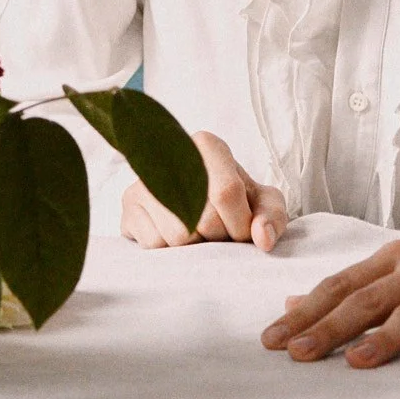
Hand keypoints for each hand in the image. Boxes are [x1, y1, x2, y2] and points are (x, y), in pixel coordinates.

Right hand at [120, 130, 287, 251]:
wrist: (202, 200)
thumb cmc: (238, 200)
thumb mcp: (264, 202)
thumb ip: (271, 217)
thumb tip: (262, 239)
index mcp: (207, 146)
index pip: (225, 192)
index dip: (239, 223)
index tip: (242, 231)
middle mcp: (170, 156)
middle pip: (202, 218)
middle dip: (218, 237)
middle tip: (219, 231)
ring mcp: (144, 181)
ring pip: (177, 237)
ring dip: (196, 248)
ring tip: (200, 231)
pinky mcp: (128, 206)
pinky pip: (154, 245)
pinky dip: (171, 252)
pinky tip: (177, 234)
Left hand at [260, 220, 399, 367]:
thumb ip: (356, 285)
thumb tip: (296, 300)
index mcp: (397, 258)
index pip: (342, 285)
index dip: (306, 311)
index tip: (272, 337)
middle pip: (367, 298)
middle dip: (327, 326)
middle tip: (295, 353)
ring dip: (382, 337)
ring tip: (354, 362)